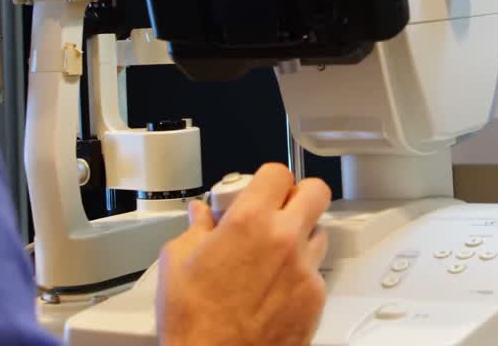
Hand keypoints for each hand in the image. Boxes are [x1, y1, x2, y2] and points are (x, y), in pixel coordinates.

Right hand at [157, 163, 331, 345]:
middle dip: (298, 196)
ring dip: (301, 236)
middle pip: (316, 191)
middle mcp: (284, 241)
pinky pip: (317, 272)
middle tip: (280, 209)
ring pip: (319, 232)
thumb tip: (199, 216)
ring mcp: (305, 270)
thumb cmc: (195, 324)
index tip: (261, 188)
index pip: (278, 172)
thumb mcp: (177, 264)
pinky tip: (276, 287)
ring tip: (274, 253)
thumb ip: (194, 229)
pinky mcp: (316, 299)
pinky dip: (300, 274)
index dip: (268, 179)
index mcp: (250, 223)